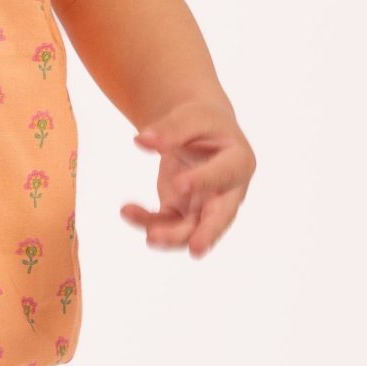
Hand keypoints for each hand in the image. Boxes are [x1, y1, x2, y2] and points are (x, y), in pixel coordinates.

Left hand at [121, 96, 253, 257]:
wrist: (201, 133)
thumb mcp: (192, 117)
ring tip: (150, 237)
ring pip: (192, 229)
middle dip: (208, 233)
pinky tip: (127, 211)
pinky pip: (166, 223)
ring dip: (171, 236)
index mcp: (239, 162)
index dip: (203, 181)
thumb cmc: (204, 123)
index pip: (223, 175)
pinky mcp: (183, 212)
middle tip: (196, 248)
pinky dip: (147, 221)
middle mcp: (228, 192)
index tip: (179, 185)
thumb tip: (142, 140)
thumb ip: (171, 128)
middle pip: (220, 217)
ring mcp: (205, 206)